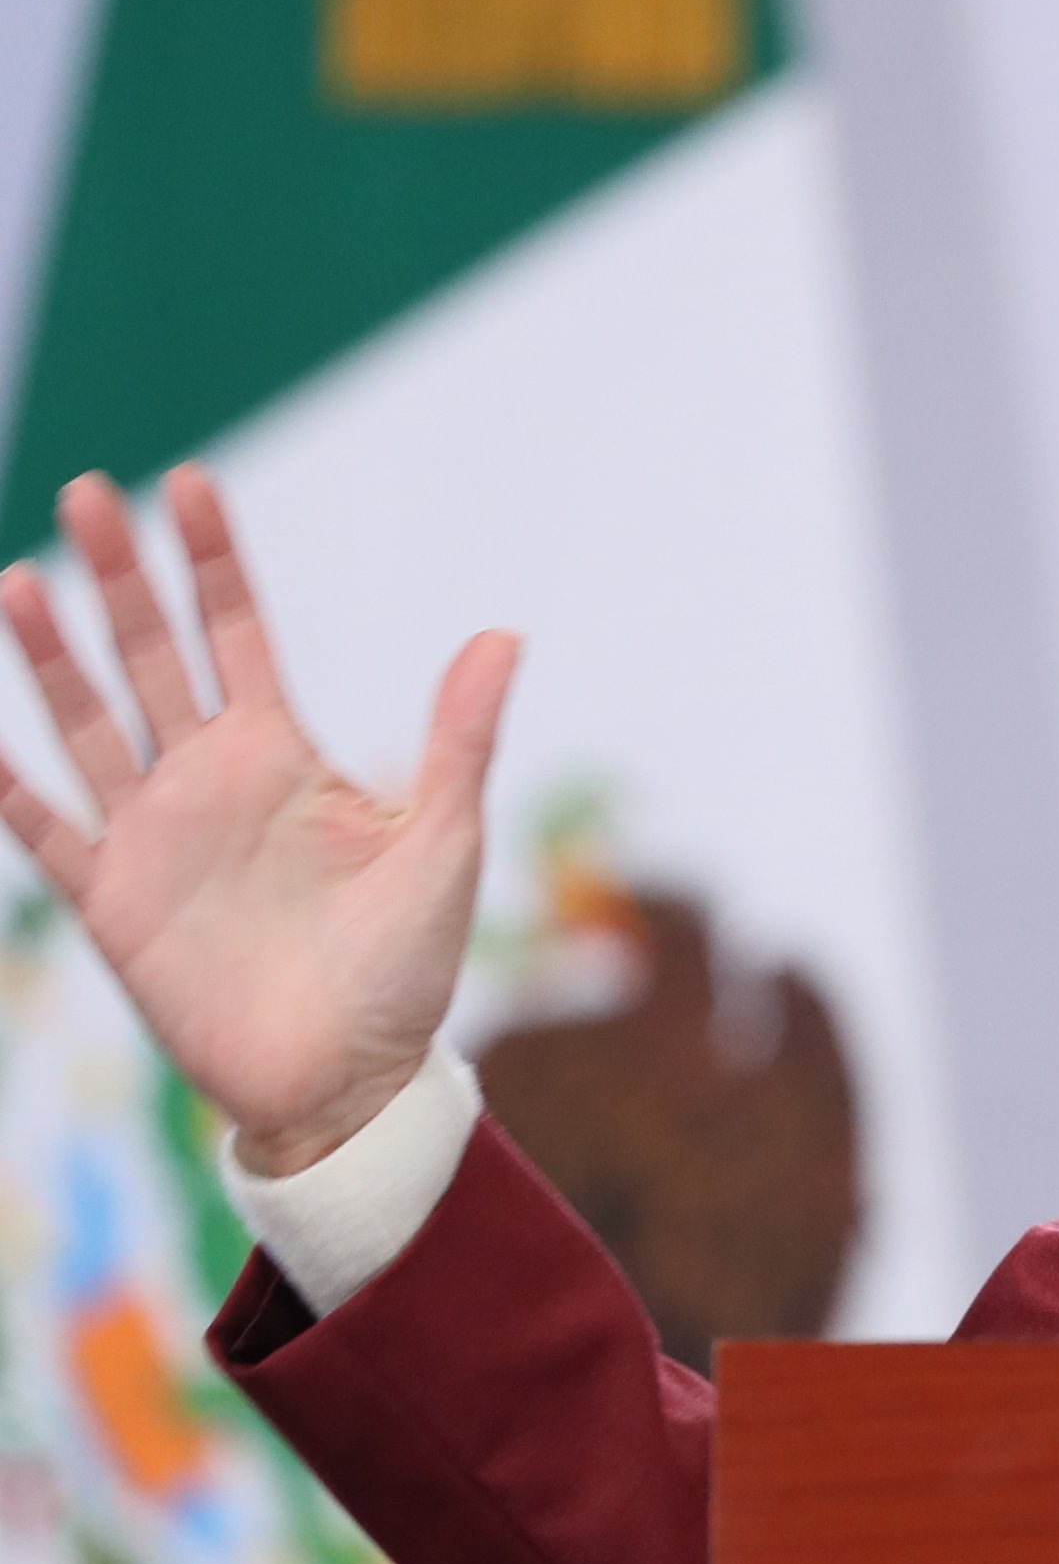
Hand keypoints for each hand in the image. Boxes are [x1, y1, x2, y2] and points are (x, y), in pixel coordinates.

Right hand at [0, 468, 515, 1174]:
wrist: (349, 1080)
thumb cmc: (407, 968)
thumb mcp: (443, 844)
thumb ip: (459, 741)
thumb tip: (504, 634)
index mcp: (284, 756)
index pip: (238, 634)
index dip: (212, 562)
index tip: (188, 482)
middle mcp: (207, 780)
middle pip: (150, 656)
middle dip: (119, 578)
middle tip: (87, 491)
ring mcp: (151, 835)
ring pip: (87, 723)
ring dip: (51, 656)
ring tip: (18, 581)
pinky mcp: (112, 902)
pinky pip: (43, 829)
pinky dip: (4, 785)